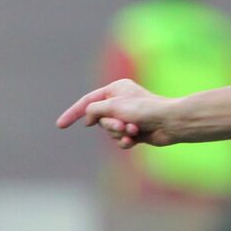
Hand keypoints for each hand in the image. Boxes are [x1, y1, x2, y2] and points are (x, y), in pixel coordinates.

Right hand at [55, 78, 177, 148]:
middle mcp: (121, 101)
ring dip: (119, 134)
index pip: (88, 101)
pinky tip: (134, 140)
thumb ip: (94, 110)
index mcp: (116, 89)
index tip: (60, 126)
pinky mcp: (136, 131)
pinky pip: (120, 140)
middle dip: (109, 126)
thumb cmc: (144, 109)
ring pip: (110, 132)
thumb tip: (88, 118)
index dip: (73, 113)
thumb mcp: (112, 106)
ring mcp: (128, 117)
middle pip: (100, 119)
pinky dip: (125, 141)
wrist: (170, 122)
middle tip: (123, 125)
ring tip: (133, 131)